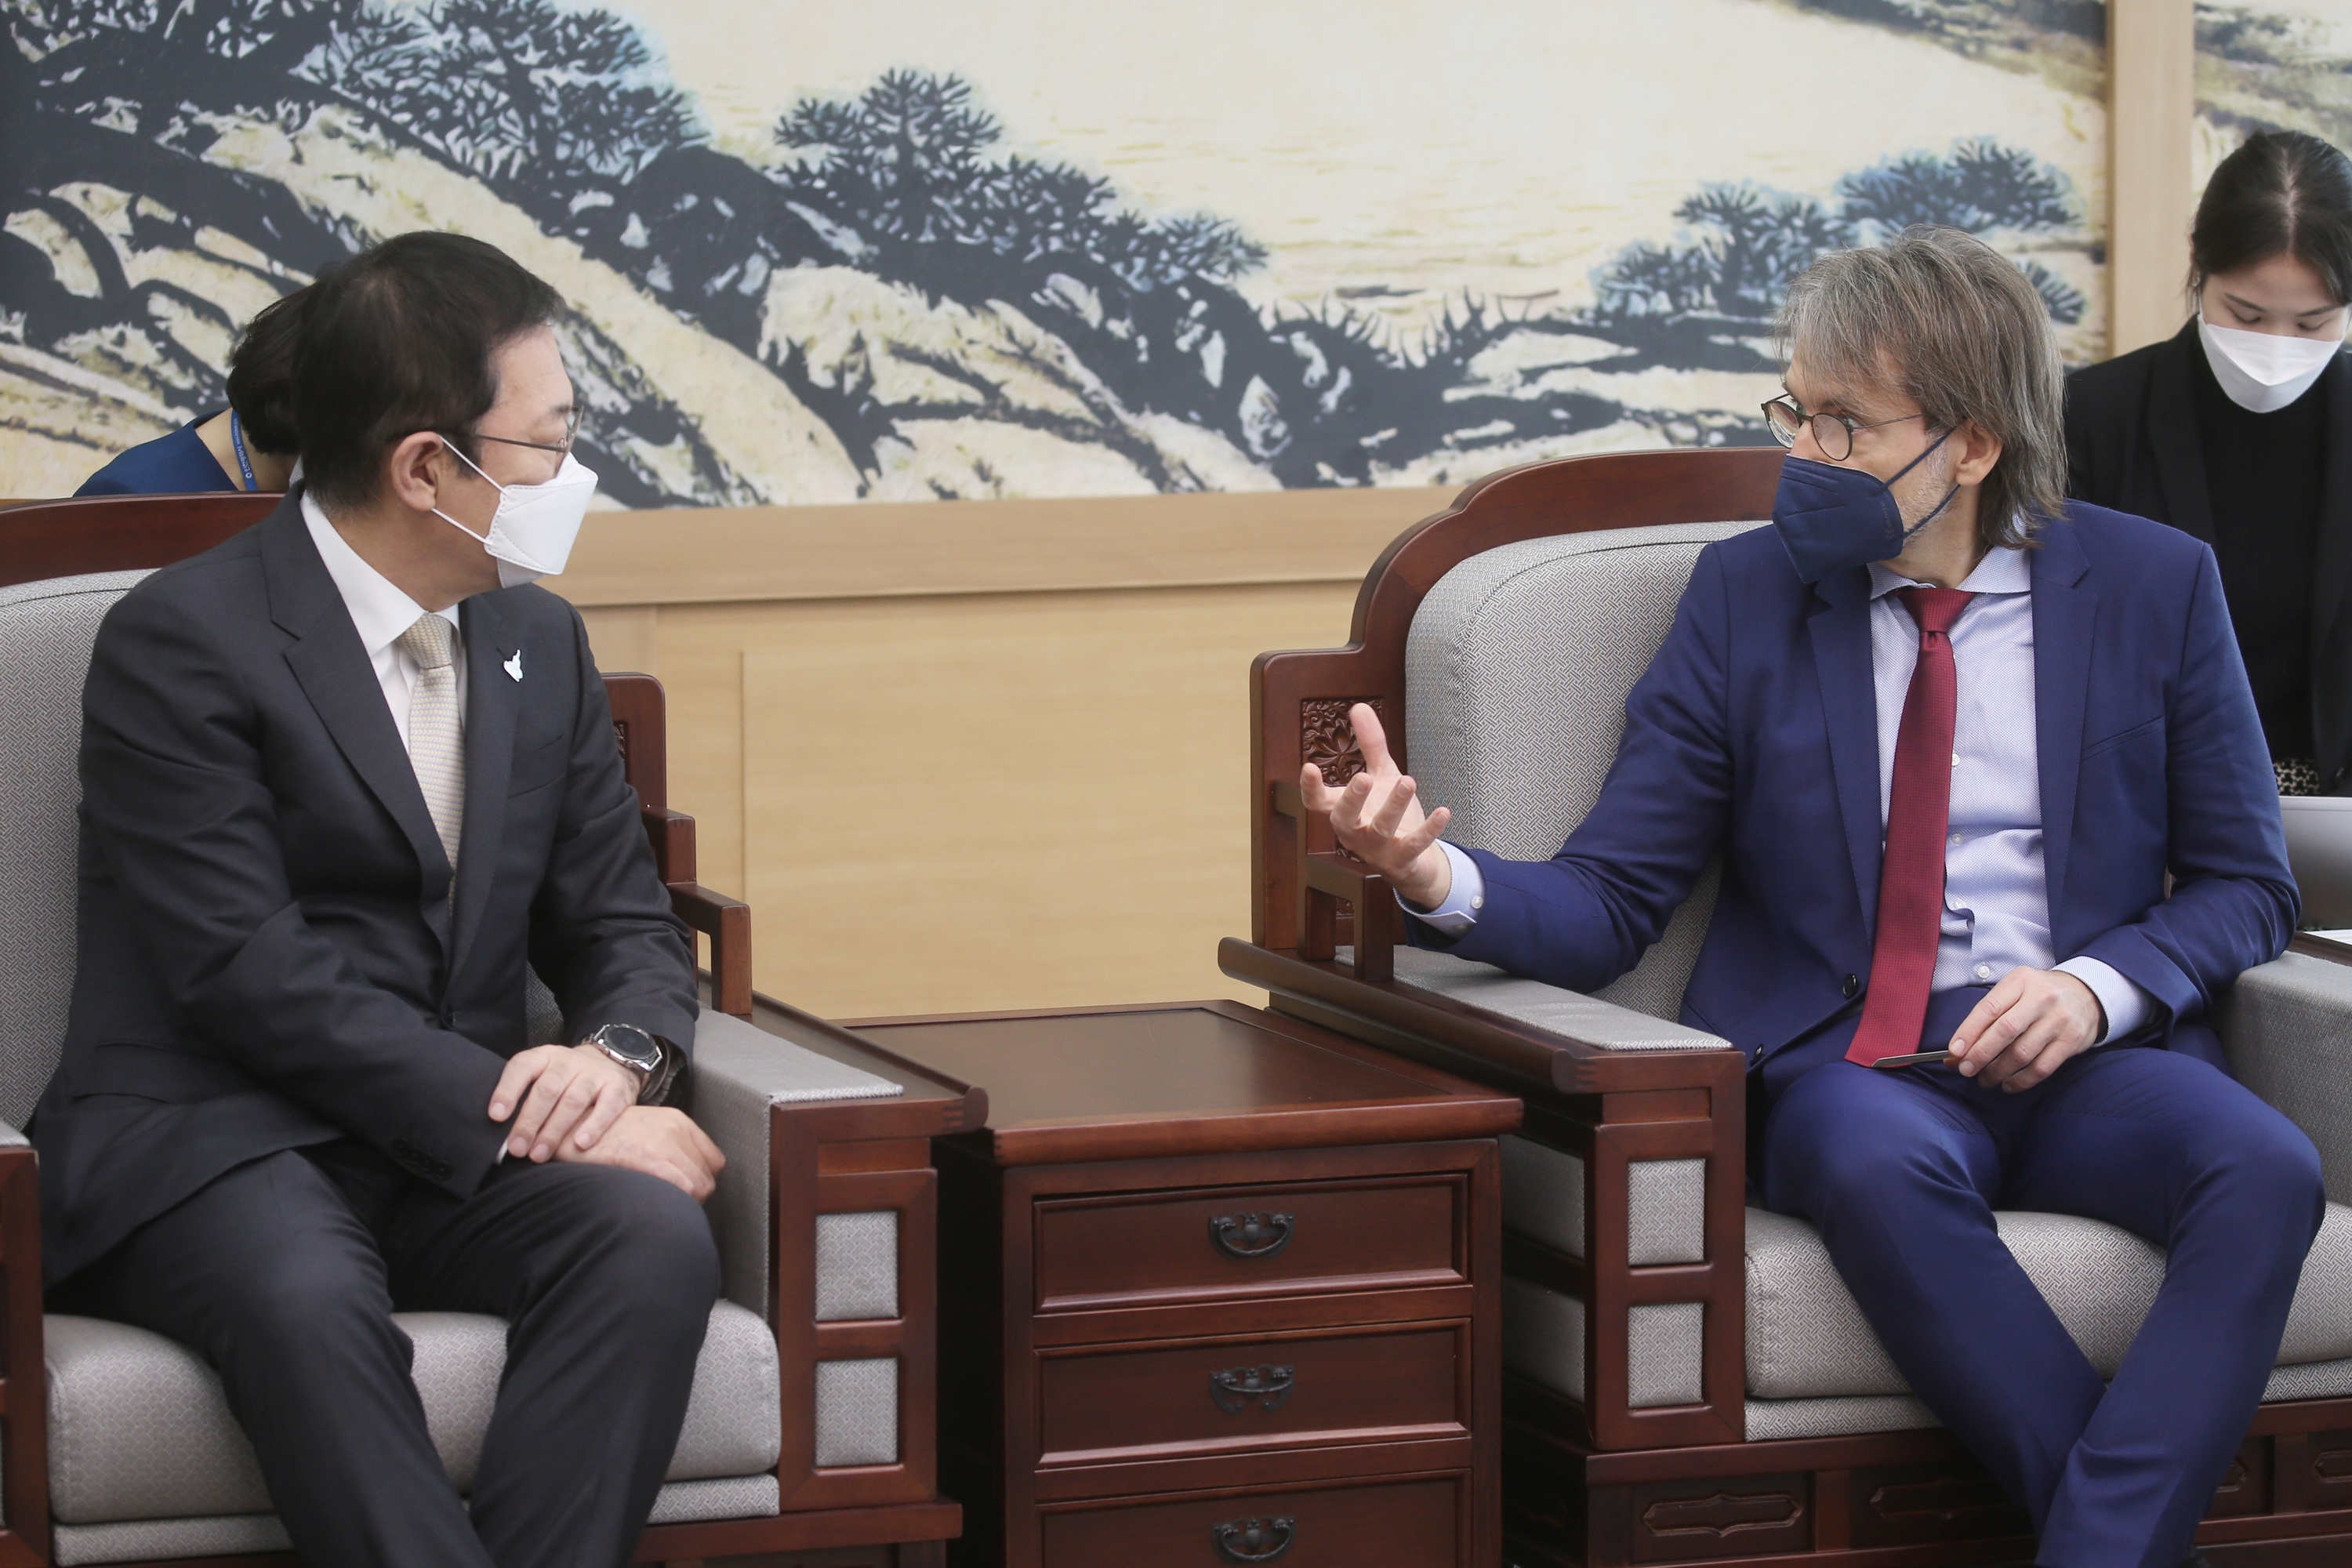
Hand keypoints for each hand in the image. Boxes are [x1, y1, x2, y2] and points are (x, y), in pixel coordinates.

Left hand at [488, 1042, 639, 1162]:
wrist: (612, 1063)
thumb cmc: (566, 1082)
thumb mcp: (544, 1077)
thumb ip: (525, 1099)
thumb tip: (502, 1136)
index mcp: (544, 1057)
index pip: (522, 1067)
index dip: (507, 1091)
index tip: (496, 1117)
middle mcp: (569, 1061)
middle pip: (547, 1089)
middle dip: (529, 1121)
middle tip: (517, 1148)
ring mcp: (595, 1072)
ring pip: (573, 1100)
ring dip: (554, 1130)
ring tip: (540, 1154)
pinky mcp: (617, 1087)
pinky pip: (607, 1107)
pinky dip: (593, 1126)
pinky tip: (580, 1144)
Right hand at [556, 1105, 724, 1200]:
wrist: (572, 1130)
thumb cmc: (603, 1134)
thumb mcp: (646, 1127)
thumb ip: (671, 1146)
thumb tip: (687, 1176)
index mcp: (678, 1120)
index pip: (714, 1160)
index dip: (703, 1180)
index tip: (690, 1189)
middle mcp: (676, 1129)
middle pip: (707, 1177)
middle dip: (695, 1196)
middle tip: (674, 1203)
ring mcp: (664, 1144)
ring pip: (698, 1187)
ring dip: (685, 1203)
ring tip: (664, 1207)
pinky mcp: (651, 1160)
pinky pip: (681, 1190)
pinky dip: (674, 1204)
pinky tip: (657, 1205)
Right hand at [1298, 703, 1454, 907]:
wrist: (1411, 860)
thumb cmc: (1387, 813)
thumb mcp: (1381, 775)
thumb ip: (1370, 745)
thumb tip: (1358, 706)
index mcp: (1344, 812)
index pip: (1318, 803)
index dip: (1310, 788)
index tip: (1309, 767)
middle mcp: (1355, 833)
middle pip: (1345, 819)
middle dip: (1352, 799)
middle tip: (1362, 777)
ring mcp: (1378, 849)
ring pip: (1381, 829)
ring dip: (1394, 806)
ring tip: (1407, 781)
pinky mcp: (1403, 860)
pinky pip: (1415, 846)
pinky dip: (1429, 831)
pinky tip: (1444, 811)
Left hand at [1948, 968, 2104, 1091]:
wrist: (2087, 994)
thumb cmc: (2039, 995)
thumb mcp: (2014, 991)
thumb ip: (1987, 1016)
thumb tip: (1957, 1051)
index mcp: (2020, 981)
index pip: (1989, 1008)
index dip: (1969, 1031)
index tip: (1954, 1051)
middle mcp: (2041, 998)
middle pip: (2005, 1031)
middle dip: (1980, 1054)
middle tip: (1966, 1070)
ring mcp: (2059, 1020)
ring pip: (2022, 1053)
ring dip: (1998, 1071)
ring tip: (1985, 1079)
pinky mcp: (2072, 1041)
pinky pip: (2042, 1067)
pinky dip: (2021, 1080)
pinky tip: (2008, 1084)